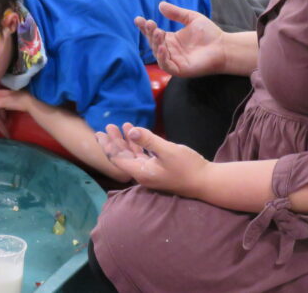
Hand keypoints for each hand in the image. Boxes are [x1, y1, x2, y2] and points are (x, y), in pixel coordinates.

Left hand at [96, 123, 210, 197]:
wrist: (207, 182)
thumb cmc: (188, 167)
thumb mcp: (168, 150)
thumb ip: (148, 140)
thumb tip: (131, 131)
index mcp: (141, 172)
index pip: (117, 159)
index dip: (108, 145)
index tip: (100, 133)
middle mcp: (143, 174)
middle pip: (123, 157)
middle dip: (114, 141)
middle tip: (107, 127)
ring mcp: (151, 173)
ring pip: (133, 156)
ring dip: (126, 141)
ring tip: (122, 125)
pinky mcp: (159, 170)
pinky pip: (143, 156)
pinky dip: (138, 145)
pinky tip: (138, 134)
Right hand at [136, 1, 225, 76]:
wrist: (224, 47)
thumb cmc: (209, 34)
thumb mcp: (191, 18)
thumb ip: (176, 13)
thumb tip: (160, 4)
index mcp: (170, 39)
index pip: (153, 33)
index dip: (145, 27)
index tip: (139, 19)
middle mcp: (169, 50)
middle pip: (153, 42)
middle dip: (149, 33)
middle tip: (151, 24)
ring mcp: (173, 60)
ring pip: (157, 53)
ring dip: (155, 43)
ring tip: (158, 32)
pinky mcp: (178, 70)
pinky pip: (165, 65)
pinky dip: (161, 57)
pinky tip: (162, 47)